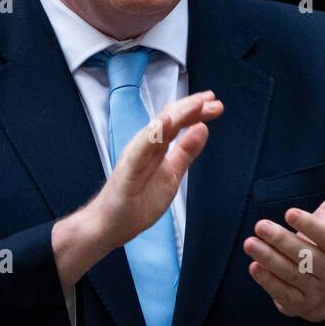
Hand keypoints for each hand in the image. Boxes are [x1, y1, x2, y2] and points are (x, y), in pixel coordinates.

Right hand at [94, 91, 222, 250]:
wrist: (109, 225)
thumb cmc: (136, 200)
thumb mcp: (171, 174)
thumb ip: (185, 152)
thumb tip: (202, 129)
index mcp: (155, 146)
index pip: (177, 122)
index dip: (195, 111)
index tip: (215, 104)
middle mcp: (144, 146)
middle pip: (168, 119)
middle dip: (190, 107)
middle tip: (212, 99)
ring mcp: (135, 156)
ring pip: (156, 129)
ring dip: (176, 114)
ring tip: (195, 103)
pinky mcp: (127, 170)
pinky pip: (140, 149)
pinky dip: (152, 134)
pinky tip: (165, 123)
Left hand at [242, 156, 324, 321]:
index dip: (309, 225)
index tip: (290, 211)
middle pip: (306, 256)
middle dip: (282, 241)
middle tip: (259, 225)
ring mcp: (314, 290)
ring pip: (291, 274)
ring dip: (269, 259)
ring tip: (250, 243)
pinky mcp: (298, 305)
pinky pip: (283, 294)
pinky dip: (268, 282)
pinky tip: (254, 267)